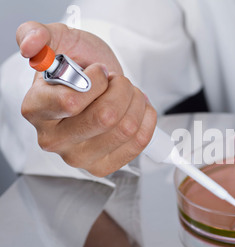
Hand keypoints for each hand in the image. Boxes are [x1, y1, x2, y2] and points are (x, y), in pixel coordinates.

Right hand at [17, 21, 156, 176]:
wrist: (98, 84)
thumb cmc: (78, 65)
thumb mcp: (59, 39)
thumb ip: (37, 33)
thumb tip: (31, 47)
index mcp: (35, 110)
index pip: (72, 102)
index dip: (96, 81)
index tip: (98, 71)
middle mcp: (52, 139)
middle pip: (105, 118)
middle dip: (121, 89)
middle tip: (117, 81)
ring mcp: (77, 157)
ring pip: (125, 129)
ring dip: (136, 102)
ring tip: (127, 94)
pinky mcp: (101, 167)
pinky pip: (138, 143)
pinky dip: (146, 119)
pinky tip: (138, 109)